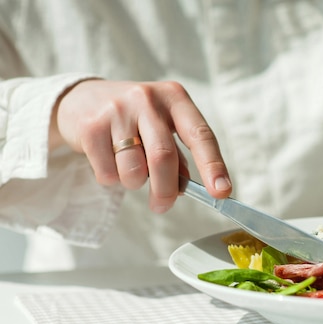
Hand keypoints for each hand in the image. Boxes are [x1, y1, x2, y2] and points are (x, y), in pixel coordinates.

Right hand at [49, 79, 230, 212]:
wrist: (80, 99)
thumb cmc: (134, 119)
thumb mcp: (162, 127)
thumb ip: (178, 156)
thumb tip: (184, 190)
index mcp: (175, 98)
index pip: (201, 135)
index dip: (213, 166)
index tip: (222, 192)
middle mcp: (147, 99)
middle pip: (164, 157)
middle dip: (165, 190)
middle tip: (162, 206)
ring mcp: (117, 110)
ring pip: (134, 169)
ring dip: (135, 184)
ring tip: (131, 171)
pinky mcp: (91, 127)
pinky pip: (108, 173)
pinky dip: (112, 179)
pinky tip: (108, 161)